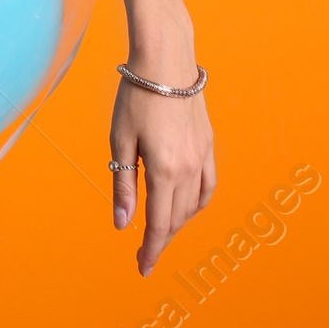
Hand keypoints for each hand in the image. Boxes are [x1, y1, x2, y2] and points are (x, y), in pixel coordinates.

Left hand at [110, 71, 215, 274]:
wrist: (165, 58)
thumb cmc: (136, 95)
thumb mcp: (120, 140)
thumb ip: (123, 185)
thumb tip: (122, 224)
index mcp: (165, 170)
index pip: (158, 224)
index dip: (150, 250)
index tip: (142, 268)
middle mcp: (189, 169)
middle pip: (176, 219)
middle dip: (160, 240)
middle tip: (143, 252)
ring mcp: (202, 157)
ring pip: (193, 206)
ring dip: (176, 222)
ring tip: (159, 230)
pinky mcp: (208, 144)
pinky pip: (208, 186)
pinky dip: (197, 203)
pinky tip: (185, 206)